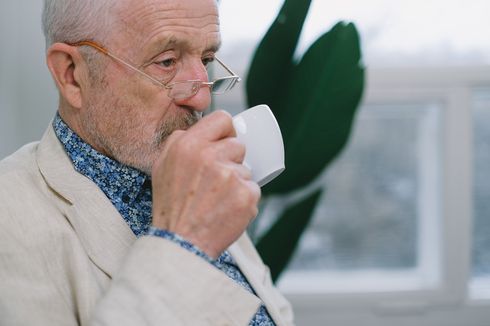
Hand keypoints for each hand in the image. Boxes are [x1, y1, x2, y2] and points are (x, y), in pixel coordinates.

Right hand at [151, 110, 260, 258]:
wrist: (181, 243)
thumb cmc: (172, 206)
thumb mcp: (162, 165)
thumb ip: (181, 141)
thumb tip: (203, 131)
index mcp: (189, 145)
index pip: (223, 118)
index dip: (226, 131)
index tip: (224, 142)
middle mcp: (210, 157)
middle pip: (238, 145)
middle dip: (230, 160)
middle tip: (215, 180)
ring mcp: (231, 176)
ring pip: (246, 169)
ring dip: (237, 182)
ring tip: (217, 199)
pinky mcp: (246, 196)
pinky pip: (253, 189)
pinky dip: (243, 200)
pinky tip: (226, 209)